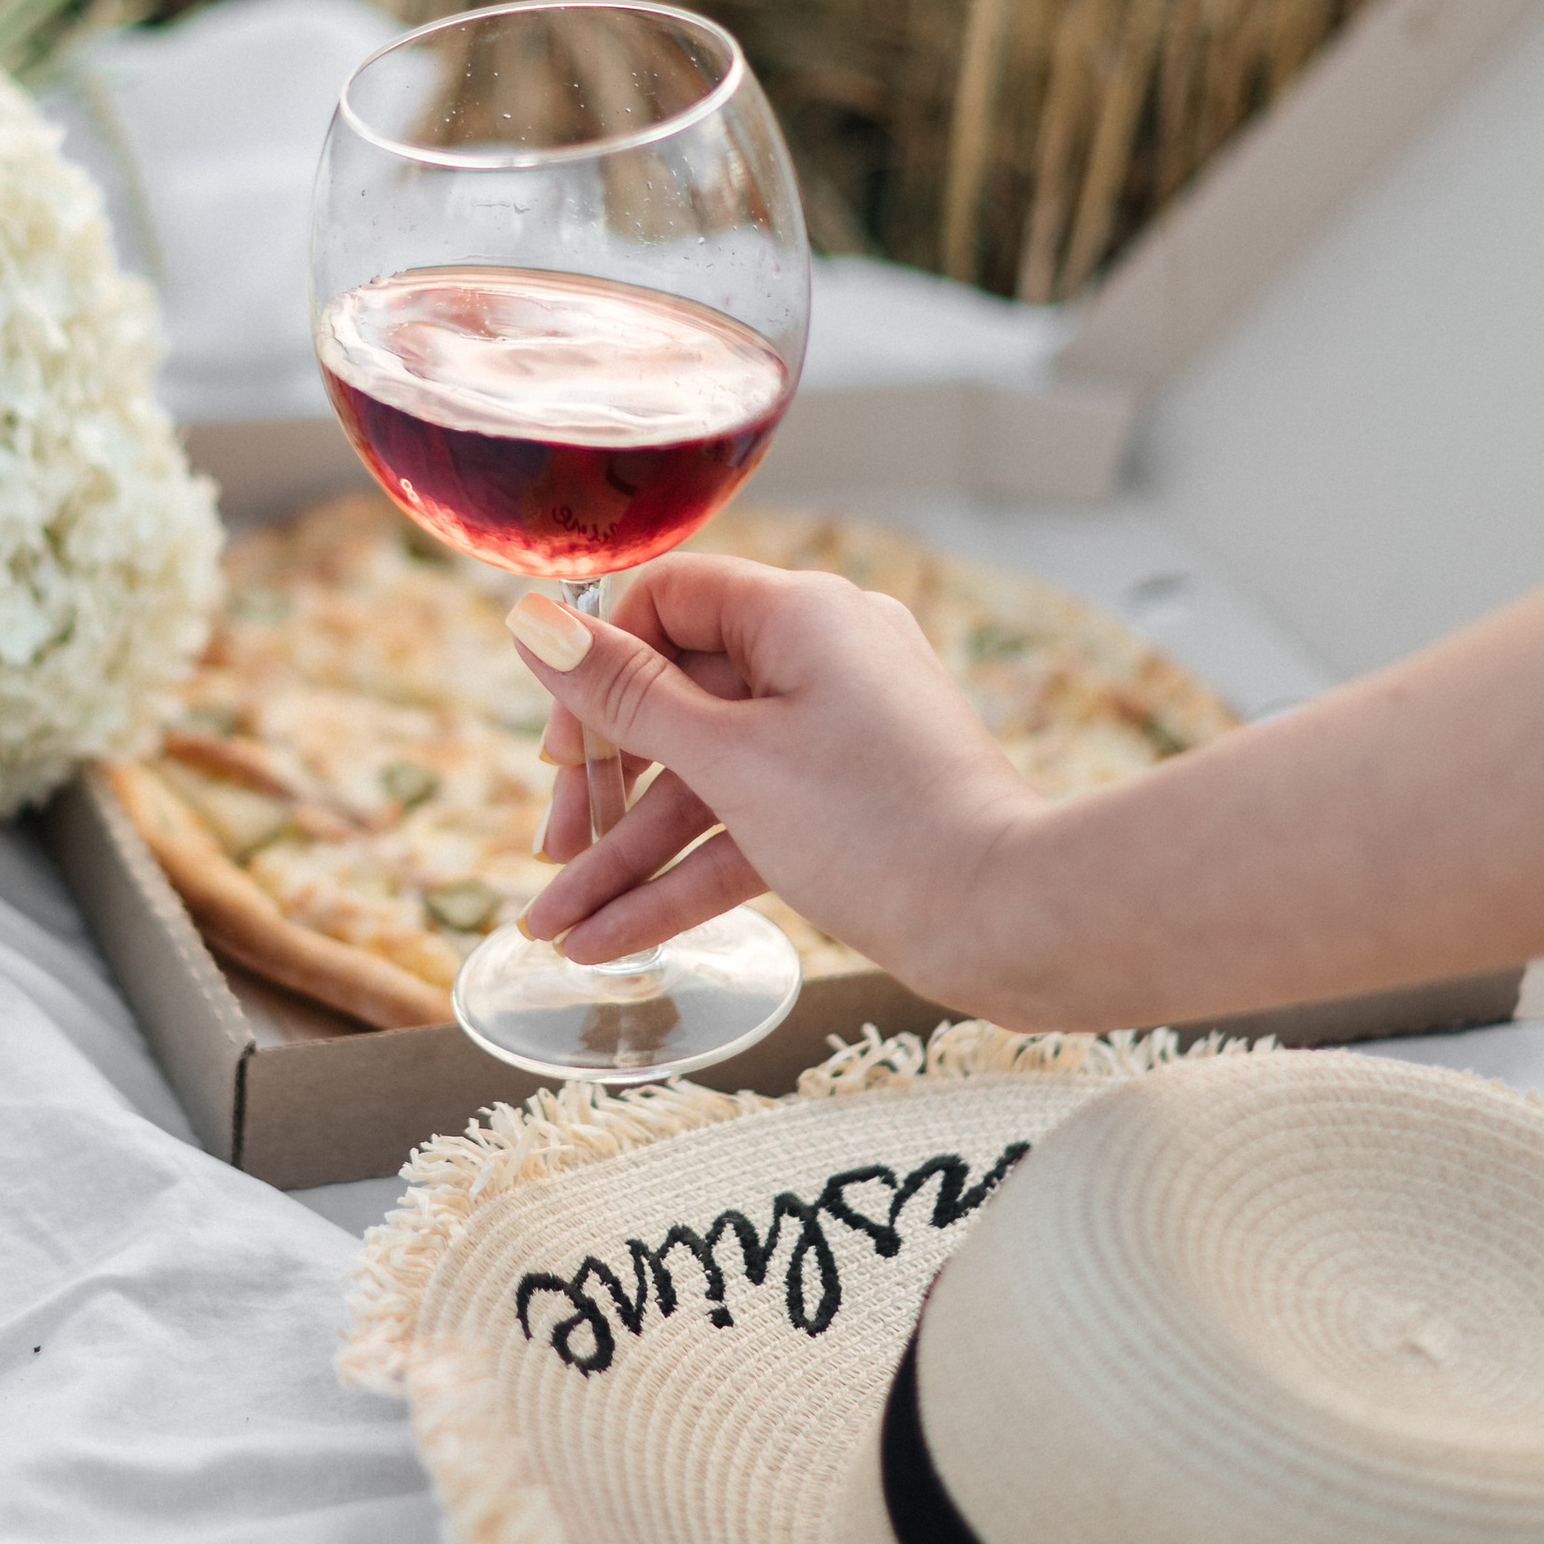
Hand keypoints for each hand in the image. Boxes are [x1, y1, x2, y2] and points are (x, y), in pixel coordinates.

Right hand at [509, 553, 1041, 992]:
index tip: (559, 747)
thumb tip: (531, 622)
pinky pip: (748, 826)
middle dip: (602, 787)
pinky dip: (686, 877)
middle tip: (549, 849)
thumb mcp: (731, 759)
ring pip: (706, 782)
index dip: (599, 666)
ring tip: (555, 930)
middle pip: (677, 700)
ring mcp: (839, 734)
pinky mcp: (850, 804)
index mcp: (801, 613)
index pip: (666, 600)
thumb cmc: (878, 827)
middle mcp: (823, 657)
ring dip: (629, 855)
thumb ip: (625, 695)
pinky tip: (612, 942)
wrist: (1012, 922)